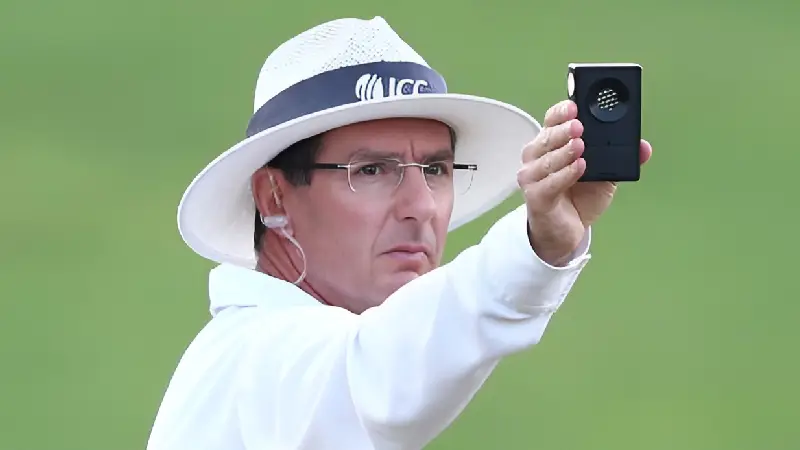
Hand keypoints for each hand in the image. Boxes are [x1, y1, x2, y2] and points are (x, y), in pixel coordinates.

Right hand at [517, 100, 652, 265]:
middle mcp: (536, 158)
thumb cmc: (578, 198)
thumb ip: (619, 159)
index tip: (574, 106)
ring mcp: (532, 177)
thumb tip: (644, 147)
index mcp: (550, 145)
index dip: (561, 112)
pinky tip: (579, 167)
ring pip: (546, 159)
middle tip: (579, 126)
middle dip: (563, 130)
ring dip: (564, 151)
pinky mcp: (536, 197)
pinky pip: (550, 183)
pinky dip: (565, 174)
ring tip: (581, 146)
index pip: (551, 121)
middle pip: (547, 137)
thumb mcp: (604, 175)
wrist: (566, 231)